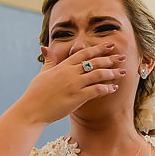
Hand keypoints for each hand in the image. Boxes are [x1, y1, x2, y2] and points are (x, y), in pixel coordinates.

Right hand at [11, 43, 126, 124]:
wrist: (31, 110)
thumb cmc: (36, 93)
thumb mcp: (43, 73)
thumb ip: (49, 61)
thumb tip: (45, 48)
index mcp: (62, 66)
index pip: (84, 53)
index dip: (98, 48)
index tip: (110, 45)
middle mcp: (70, 73)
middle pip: (94, 62)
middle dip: (110, 58)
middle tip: (123, 56)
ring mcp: (74, 85)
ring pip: (98, 74)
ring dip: (112, 72)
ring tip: (123, 72)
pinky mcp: (77, 97)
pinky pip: (96, 90)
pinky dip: (106, 88)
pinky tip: (114, 88)